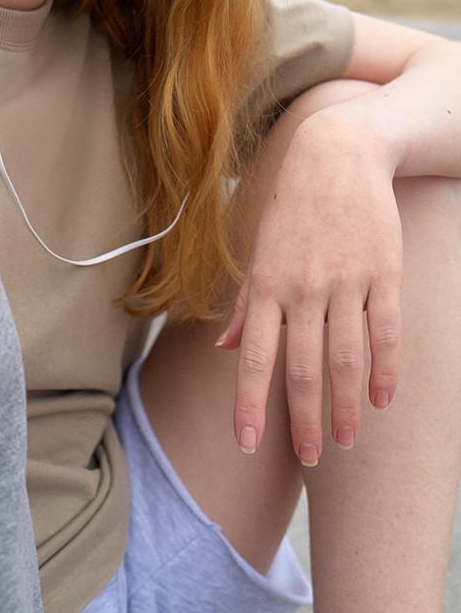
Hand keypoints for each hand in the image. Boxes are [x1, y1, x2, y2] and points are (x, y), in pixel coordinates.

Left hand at [218, 109, 402, 463]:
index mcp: (266, 287)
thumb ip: (246, 305)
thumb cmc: (292, 208)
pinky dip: (385, 369)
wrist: (338, 154)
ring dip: (347, 404)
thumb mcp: (260, 252)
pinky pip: (385, 331)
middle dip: (303, 419)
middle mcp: (302, 289)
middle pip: (301, 367)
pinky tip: (383, 400)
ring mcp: (345, 281)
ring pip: (345, 357)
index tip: (246, 445)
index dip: (249, 404)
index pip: (254, 358)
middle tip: (311, 458)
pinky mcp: (383, 272)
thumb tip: (226, 350)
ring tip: (346, 440)